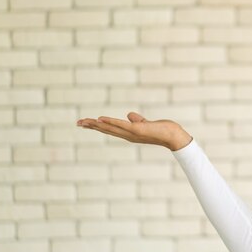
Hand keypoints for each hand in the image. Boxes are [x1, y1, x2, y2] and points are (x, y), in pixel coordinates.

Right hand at [77, 112, 192, 150]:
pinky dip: (111, 122)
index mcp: (129, 133)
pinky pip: (122, 125)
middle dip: (92, 126)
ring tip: (85, 121)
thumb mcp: (146, 124)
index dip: (97, 126)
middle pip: (106, 130)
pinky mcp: (138, 130)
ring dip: (97, 124)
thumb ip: (137, 120)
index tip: (85, 123)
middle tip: (78, 122)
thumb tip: (129, 115)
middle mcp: (128, 135)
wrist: (173, 136)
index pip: (110, 129)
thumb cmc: (162, 130)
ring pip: (111, 128)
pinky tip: (101, 119)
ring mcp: (132, 133)